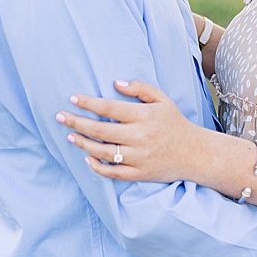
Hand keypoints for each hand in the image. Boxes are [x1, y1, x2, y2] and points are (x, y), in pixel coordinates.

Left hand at [56, 80, 210, 183]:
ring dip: (83, 144)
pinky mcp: (140, 174)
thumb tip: (115, 83)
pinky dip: (97, 166)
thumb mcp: (162, 100)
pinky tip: (86, 157)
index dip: (88, 103)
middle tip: (60, 116)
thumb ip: (140, 89)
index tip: (72, 98)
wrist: (196, 154)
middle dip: (76, 122)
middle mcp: (140, 137)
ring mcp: (139, 158)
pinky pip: (113, 172)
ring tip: (70, 135)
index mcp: (144, 117)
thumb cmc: (175, 123)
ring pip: (103, 152)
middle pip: (100, 131)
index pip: (109, 109)